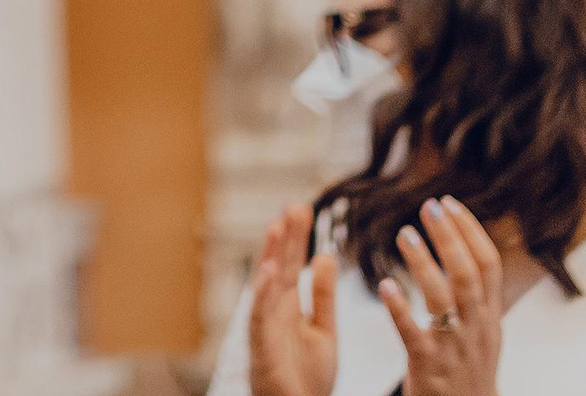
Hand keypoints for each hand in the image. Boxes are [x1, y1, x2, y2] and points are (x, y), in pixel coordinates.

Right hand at [247, 205, 338, 395]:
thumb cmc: (309, 379)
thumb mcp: (325, 331)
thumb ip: (323, 297)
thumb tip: (325, 256)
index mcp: (291, 306)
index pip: (292, 264)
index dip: (296, 238)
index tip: (302, 209)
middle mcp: (276, 311)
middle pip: (279, 266)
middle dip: (286, 237)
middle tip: (293, 205)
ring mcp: (267, 327)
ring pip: (267, 285)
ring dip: (270, 255)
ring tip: (277, 225)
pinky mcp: (262, 347)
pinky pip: (260, 317)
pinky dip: (261, 294)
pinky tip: (266, 271)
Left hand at [377, 198, 503, 395]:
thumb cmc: (468, 373)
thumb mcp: (484, 334)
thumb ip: (478, 298)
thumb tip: (469, 251)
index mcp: (489, 318)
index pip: (488, 265)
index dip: (470, 231)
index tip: (449, 203)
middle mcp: (476, 329)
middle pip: (468, 274)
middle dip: (449, 237)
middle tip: (428, 206)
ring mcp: (454, 348)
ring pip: (443, 298)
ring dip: (424, 262)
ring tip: (404, 233)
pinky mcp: (429, 367)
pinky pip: (414, 334)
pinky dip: (400, 308)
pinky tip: (384, 285)